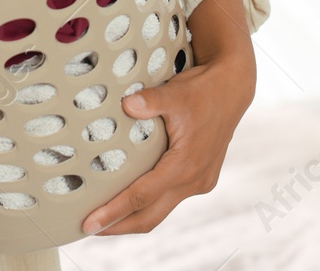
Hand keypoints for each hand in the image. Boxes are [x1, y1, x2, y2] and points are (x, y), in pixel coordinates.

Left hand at [80, 0, 257, 236]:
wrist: (232, 89)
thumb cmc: (203, 91)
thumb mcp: (176, 92)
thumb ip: (150, 101)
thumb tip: (126, 105)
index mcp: (186, 165)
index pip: (142, 196)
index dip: (113, 211)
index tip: (89, 223)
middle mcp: (194, 180)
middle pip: (150, 216)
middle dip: (117, 226)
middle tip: (87, 229)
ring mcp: (198, 181)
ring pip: (160, 210)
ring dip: (131, 217)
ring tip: (102, 219)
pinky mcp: (199, 178)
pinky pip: (169, 199)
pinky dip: (147, 203)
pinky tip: (128, 198)